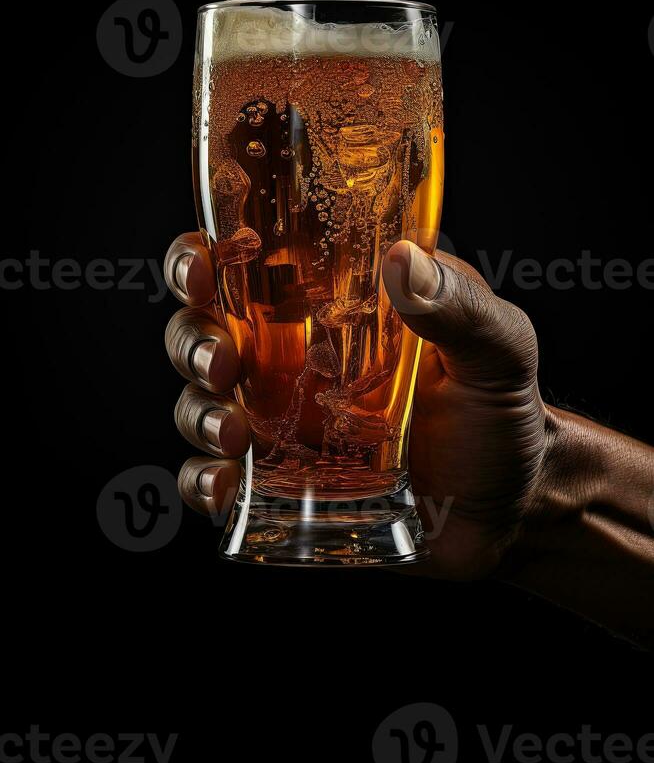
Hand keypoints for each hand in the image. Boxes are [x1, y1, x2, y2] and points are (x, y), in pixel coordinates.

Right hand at [164, 233, 549, 579]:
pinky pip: (217, 479)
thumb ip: (462, 306)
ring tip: (231, 433)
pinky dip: (203, 481)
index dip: (205, 256)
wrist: (514, 507)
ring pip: (200, 401)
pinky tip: (224, 486)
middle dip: (193, 340)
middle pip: (204, 329)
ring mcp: (282, 423)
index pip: (251, 264)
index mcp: (333, 307)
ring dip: (196, 411)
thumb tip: (401, 258)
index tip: (203, 263)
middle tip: (221, 364)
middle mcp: (294, 358)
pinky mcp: (281, 486)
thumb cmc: (501, 414)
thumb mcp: (498, 351)